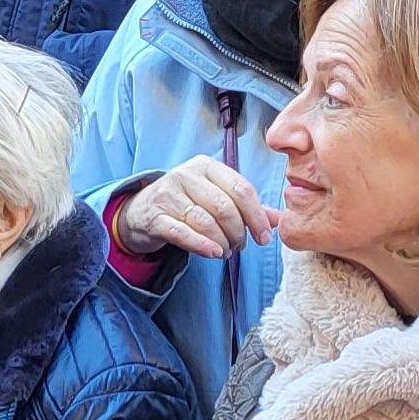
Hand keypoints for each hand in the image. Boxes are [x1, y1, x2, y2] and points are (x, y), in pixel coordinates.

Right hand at [112, 157, 280, 261]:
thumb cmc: (186, 203)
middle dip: (238, 231)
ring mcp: (168, 195)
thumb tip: (277, 220)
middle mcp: (185, 175)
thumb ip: (245, 206)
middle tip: (241, 246)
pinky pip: (182, 232)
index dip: (257, 216)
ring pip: (205, 221)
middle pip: (224, 206)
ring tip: (226, 251)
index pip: (241, 188)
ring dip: (222, 242)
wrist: (141, 211)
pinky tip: (214, 253)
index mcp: (206, 166)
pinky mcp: (154, 216)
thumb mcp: (215, 197)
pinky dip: (201, 245)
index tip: (264, 237)